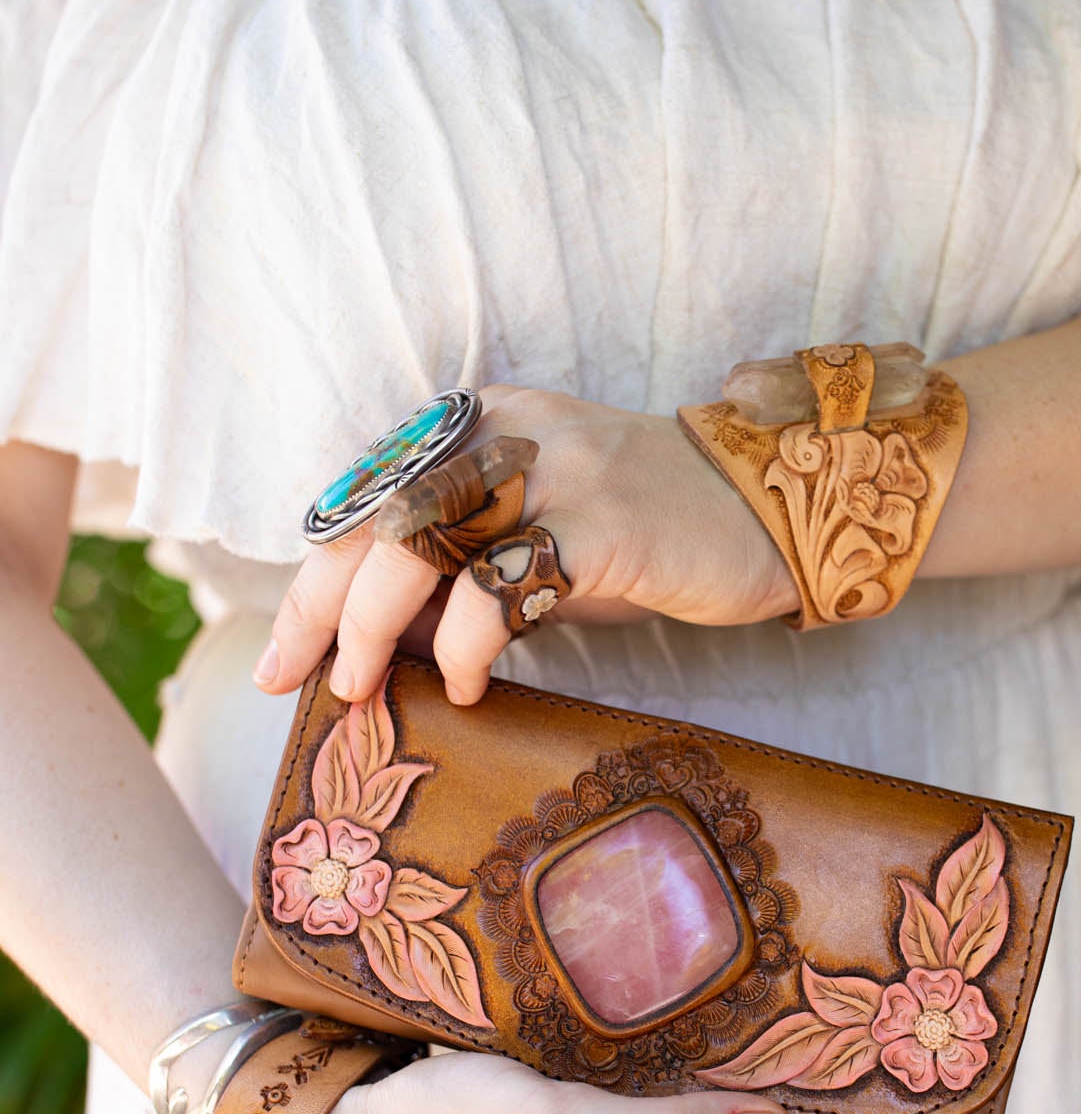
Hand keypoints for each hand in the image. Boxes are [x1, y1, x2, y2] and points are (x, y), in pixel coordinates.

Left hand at [255, 386, 798, 705]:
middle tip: (302, 683)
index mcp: (476, 424)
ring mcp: (556, 469)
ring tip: (367, 689)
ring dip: (375, 627)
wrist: (764, 506)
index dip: (310, 581)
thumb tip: (366, 646)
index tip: (282, 657)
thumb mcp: (531, 540)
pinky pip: (505, 582)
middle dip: (322, 609)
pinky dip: (465, 642)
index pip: (362, 498)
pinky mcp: (606, 520)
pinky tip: (467, 682)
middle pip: (377, 516)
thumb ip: (454, 573)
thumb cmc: (638, 535)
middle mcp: (505, 431)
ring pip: (423, 540)